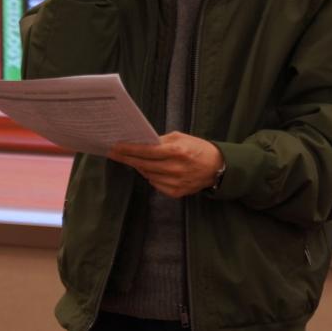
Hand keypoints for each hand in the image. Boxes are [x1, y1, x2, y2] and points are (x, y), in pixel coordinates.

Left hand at [109, 132, 223, 198]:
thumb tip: (142, 143)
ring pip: (148, 175)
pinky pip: (155, 184)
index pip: (146, 151)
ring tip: (132, 159)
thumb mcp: (181, 137)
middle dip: (127, 158)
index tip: (115, 147)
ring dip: (139, 167)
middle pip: (143, 164)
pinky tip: (151, 169)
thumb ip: (161, 141)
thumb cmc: (197, 148)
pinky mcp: (176, 193)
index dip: (129, 149)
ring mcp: (175, 182)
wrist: (217, 167)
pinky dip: (151, 176)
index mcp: (177, 151)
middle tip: (114, 153)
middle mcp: (175, 168)